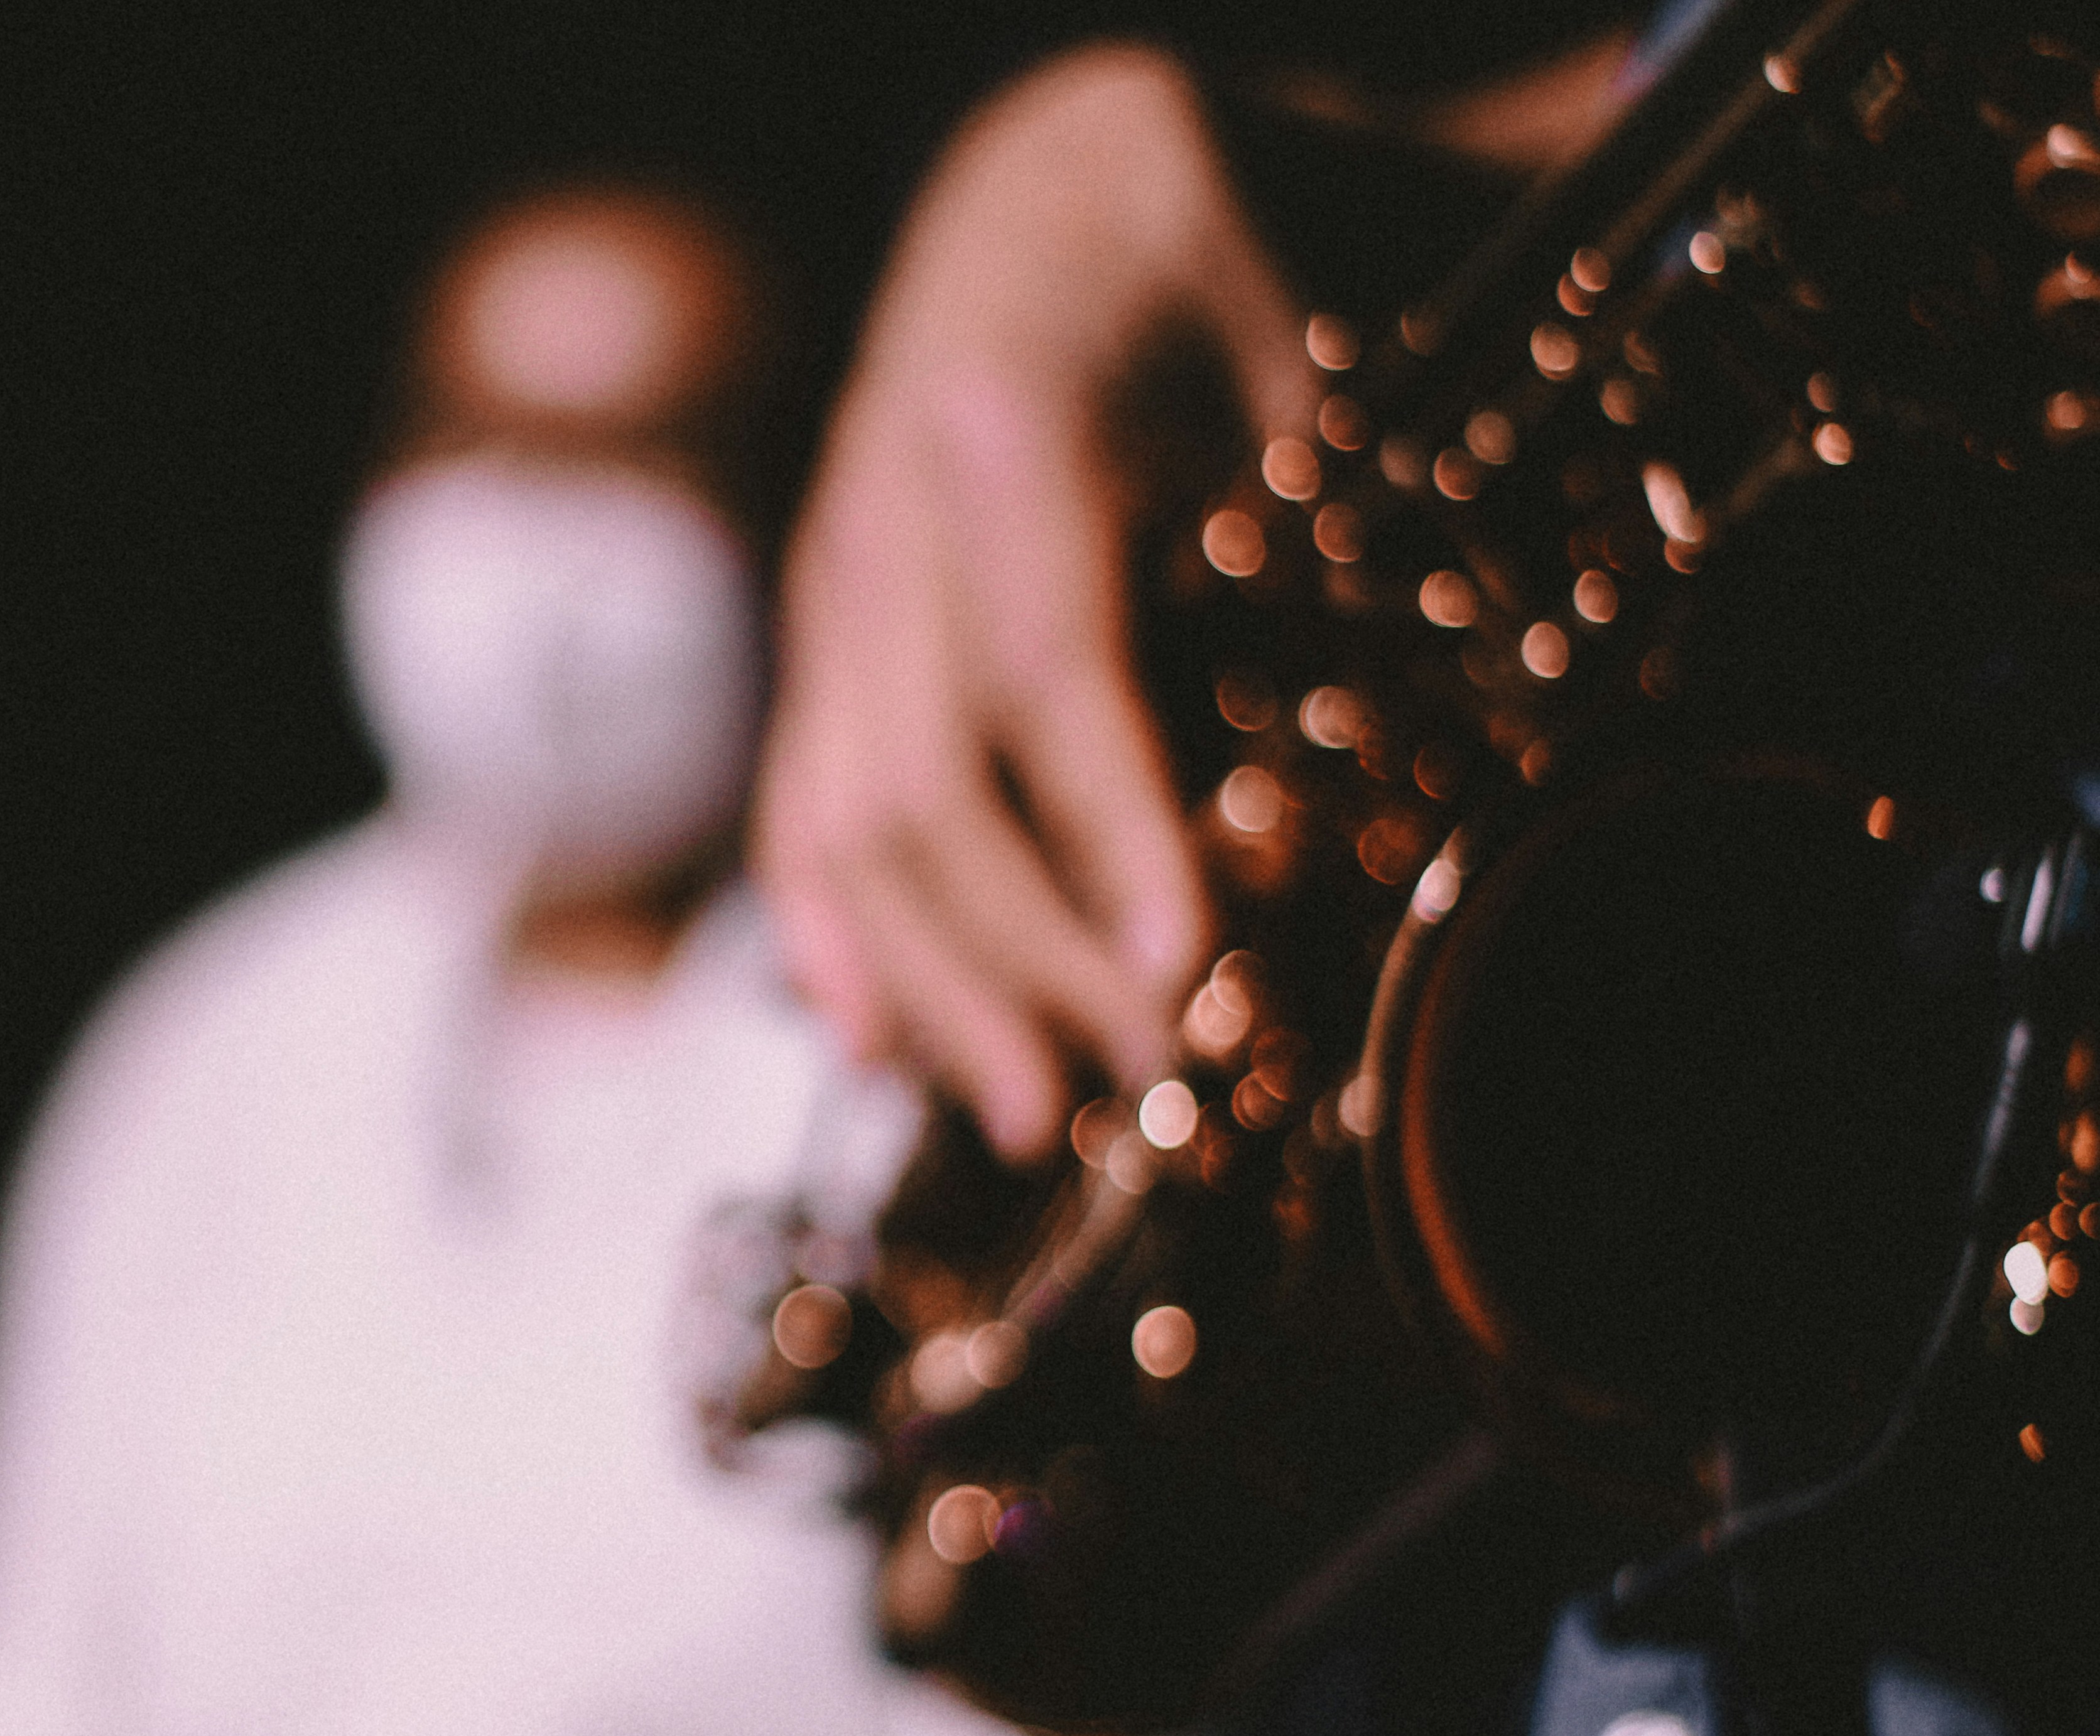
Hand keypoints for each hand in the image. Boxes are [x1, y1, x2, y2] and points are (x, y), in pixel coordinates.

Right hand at [757, 44, 1314, 1155]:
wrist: (1038, 199)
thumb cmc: (1193, 274)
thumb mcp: (1293, 351)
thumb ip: (1315, 533)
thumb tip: (1367, 773)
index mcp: (1003, 417)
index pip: (1042, 667)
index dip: (1108, 829)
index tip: (1181, 969)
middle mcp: (881, 513)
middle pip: (918, 781)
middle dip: (1019, 957)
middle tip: (1129, 1083)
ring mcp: (830, 584)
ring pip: (839, 818)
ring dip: (931, 983)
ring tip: (1026, 1110)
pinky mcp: (818, 640)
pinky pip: (795, 804)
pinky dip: (834, 933)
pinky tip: (873, 1041)